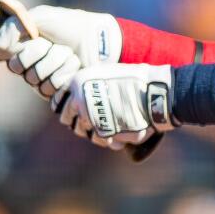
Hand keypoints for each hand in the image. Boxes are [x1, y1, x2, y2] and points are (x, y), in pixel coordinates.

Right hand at [0, 4, 122, 99]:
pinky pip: (49, 88)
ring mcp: (40, 79)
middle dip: (37, 51)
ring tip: (68, 53)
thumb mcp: (41, 17)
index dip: (10, 47)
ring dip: (55, 60)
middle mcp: (26, 63)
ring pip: (34, 78)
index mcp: (19, 43)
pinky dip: (64, 72)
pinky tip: (74, 65)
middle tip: (51, 43)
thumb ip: (13, 27)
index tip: (27, 36)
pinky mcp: (55, 91)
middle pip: (16, 66)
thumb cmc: (71, 26)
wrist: (99, 41)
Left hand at [56, 63, 176, 147]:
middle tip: (94, 120)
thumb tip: (79, 96)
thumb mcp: (107, 73)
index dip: (68, 108)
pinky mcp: (105, 133)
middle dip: (80, 122)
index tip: (76, 111)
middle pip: (68, 121)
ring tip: (110, 127)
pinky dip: (110, 140)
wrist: (155, 93)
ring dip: (95, 132)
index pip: (59, 104)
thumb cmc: (135, 80)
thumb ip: (89, 85)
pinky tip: (119, 135)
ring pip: (84, 133)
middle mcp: (79, 101)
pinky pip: (101, 141)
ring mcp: (91, 118)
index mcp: (77, 83)